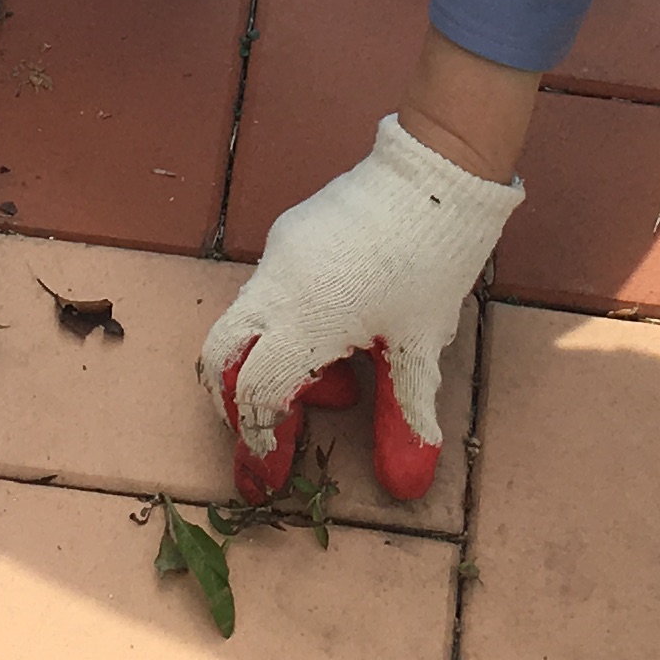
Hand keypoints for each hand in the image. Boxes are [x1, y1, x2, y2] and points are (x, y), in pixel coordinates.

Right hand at [201, 115, 520, 504]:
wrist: (437, 174)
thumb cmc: (430, 264)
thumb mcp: (420, 349)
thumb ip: (404, 417)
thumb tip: (406, 485)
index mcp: (305, 321)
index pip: (256, 393)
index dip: (259, 439)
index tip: (272, 473)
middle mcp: (276, 286)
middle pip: (222, 354)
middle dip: (235, 400)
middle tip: (269, 430)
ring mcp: (279, 253)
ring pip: (248, 320)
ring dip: (272, 361)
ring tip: (338, 380)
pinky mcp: (291, 230)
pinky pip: (270, 288)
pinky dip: (287, 323)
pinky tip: (342, 331)